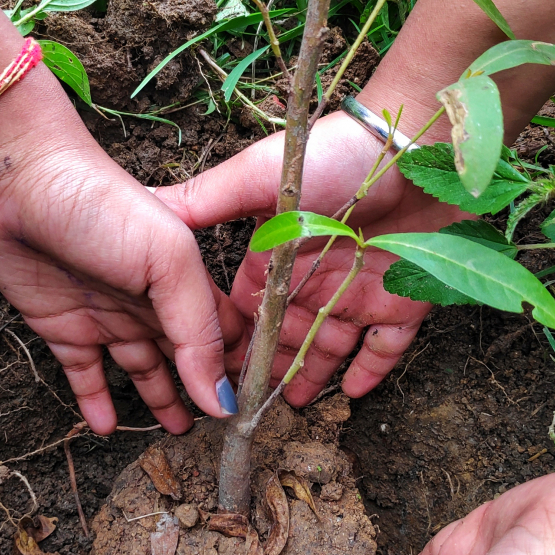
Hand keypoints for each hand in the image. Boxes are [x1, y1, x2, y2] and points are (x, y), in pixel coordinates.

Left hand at [0, 75, 247, 434]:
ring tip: (178, 431)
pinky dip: (97, 402)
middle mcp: (150, 300)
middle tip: (224, 430)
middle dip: (206, 388)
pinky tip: (108, 427)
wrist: (14, 181)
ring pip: (142, 369)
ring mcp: (106, 315)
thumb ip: (198, 333)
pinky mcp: (62, 327)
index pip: (226, 331)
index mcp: (186, 278)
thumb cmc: (101, 206)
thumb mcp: (168, 261)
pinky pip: (84, 374)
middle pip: (186, 354)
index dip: (242, 366)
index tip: (258, 407)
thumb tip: (221, 401)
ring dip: (160, 400)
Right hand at [155, 111, 466, 405]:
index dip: (230, 341)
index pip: (247, 309)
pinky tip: (351, 393)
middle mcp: (313, 278)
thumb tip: (145, 214)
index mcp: (276, 256)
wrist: (410, 146)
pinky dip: (370, 370)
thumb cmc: (331, 157)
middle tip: (248, 407)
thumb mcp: (255, 178)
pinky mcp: (401, 298)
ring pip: (329, 346)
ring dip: (310, 376)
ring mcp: (356, 289)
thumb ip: (204, 203)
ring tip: (291, 408)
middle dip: (266, 370)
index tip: (211, 373)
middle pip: (285, 336)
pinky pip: (385, 346)